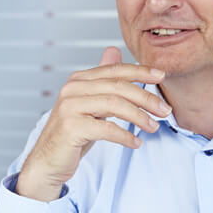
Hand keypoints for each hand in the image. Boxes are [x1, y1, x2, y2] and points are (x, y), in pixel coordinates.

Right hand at [16, 47, 169, 200]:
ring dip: (139, 117)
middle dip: (146, 98)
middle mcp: (72, 89)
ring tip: (154, 127)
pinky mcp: (71, 127)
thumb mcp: (90, 103)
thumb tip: (114, 50)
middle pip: (118, 87)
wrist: (47, 161)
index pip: (114, 70)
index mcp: (78, 80)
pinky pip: (106, 128)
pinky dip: (125, 136)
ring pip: (114, 104)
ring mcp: (69, 107)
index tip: (161, 76)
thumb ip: (102, 80)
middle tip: (164, 110)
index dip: (140, 71)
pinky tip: (136, 142)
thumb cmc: (72, 134)